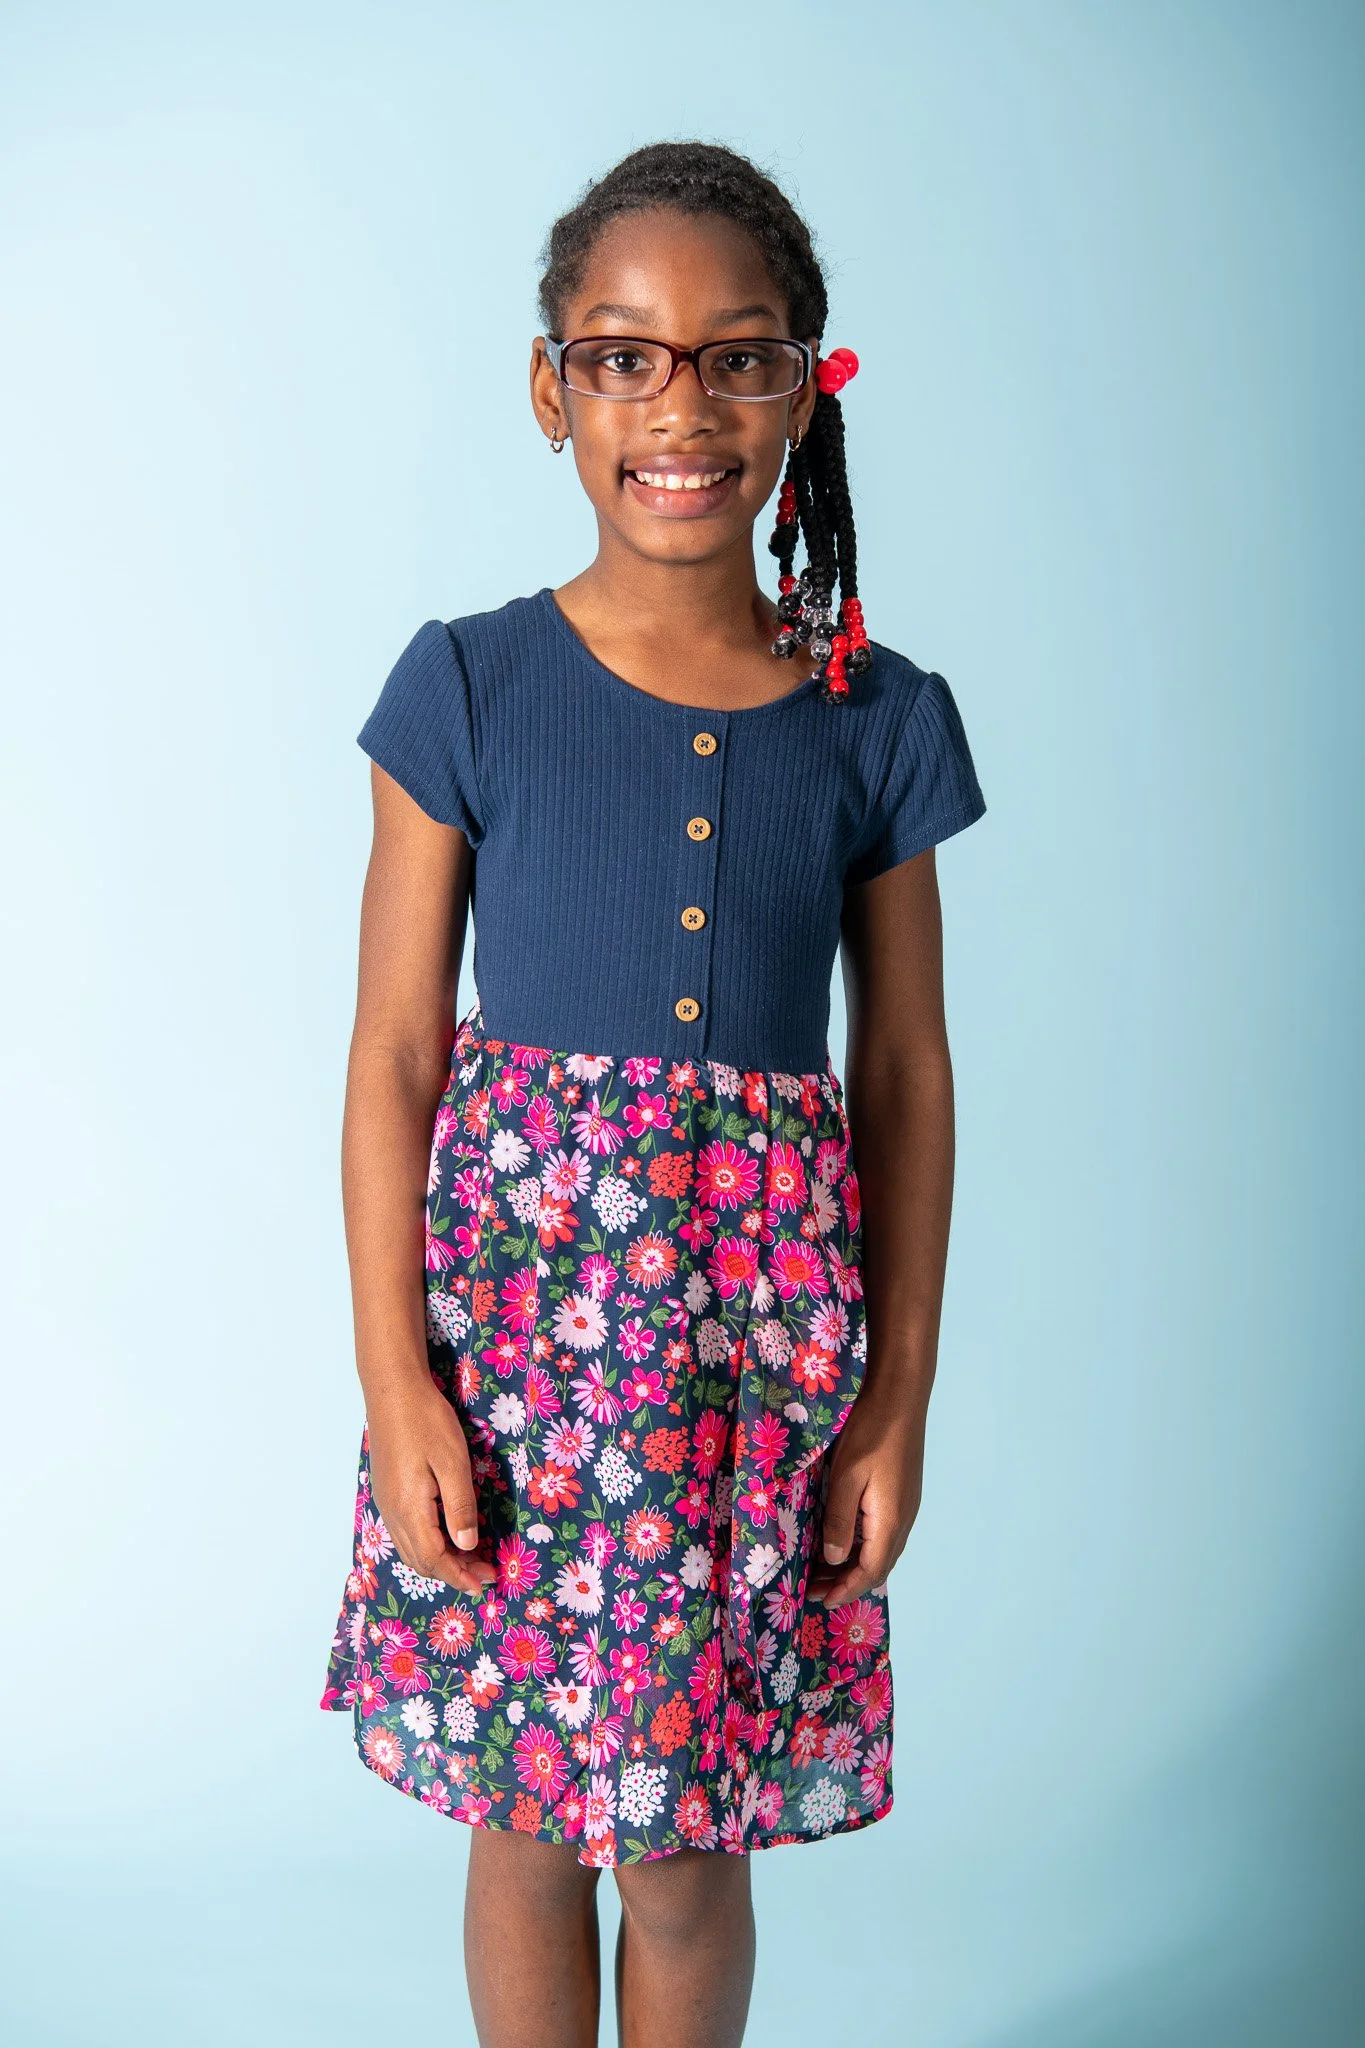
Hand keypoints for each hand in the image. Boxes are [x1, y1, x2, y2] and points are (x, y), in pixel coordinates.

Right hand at [366, 1378, 497, 1596]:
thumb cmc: (426, 1421)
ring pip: (410, 1548)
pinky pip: (405, 1532)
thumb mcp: (452, 1462)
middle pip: (420, 1560)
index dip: (458, 1576)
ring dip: (439, 1560)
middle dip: (452, 1572)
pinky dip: (427, 1544)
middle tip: (484, 1572)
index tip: (483, 1583)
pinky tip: (446, 1535)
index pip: (433, 1559)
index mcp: (409, 1508)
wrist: (392, 1390)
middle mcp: (392, 1512)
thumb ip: (459, 1506)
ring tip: (470, 1559)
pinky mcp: (386, 1491)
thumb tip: (467, 1546)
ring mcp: (386, 1502)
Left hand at [807, 1393, 925, 1608]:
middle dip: (848, 1583)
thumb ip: (838, 1520)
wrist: (901, 1396)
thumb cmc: (871, 1431)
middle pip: (878, 1566)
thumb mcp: (846, 1476)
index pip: (869, 1571)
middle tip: (815, 1590)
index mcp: (889, 1521)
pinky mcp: (903, 1493)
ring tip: (826, 1571)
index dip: (845, 1590)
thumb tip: (833, 1560)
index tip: (821, 1601)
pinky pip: (884, 1534)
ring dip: (856, 1566)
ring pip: (882, 1550)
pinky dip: (864, 1548)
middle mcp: (903, 1519)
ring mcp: (906, 1506)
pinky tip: (846, 1540)